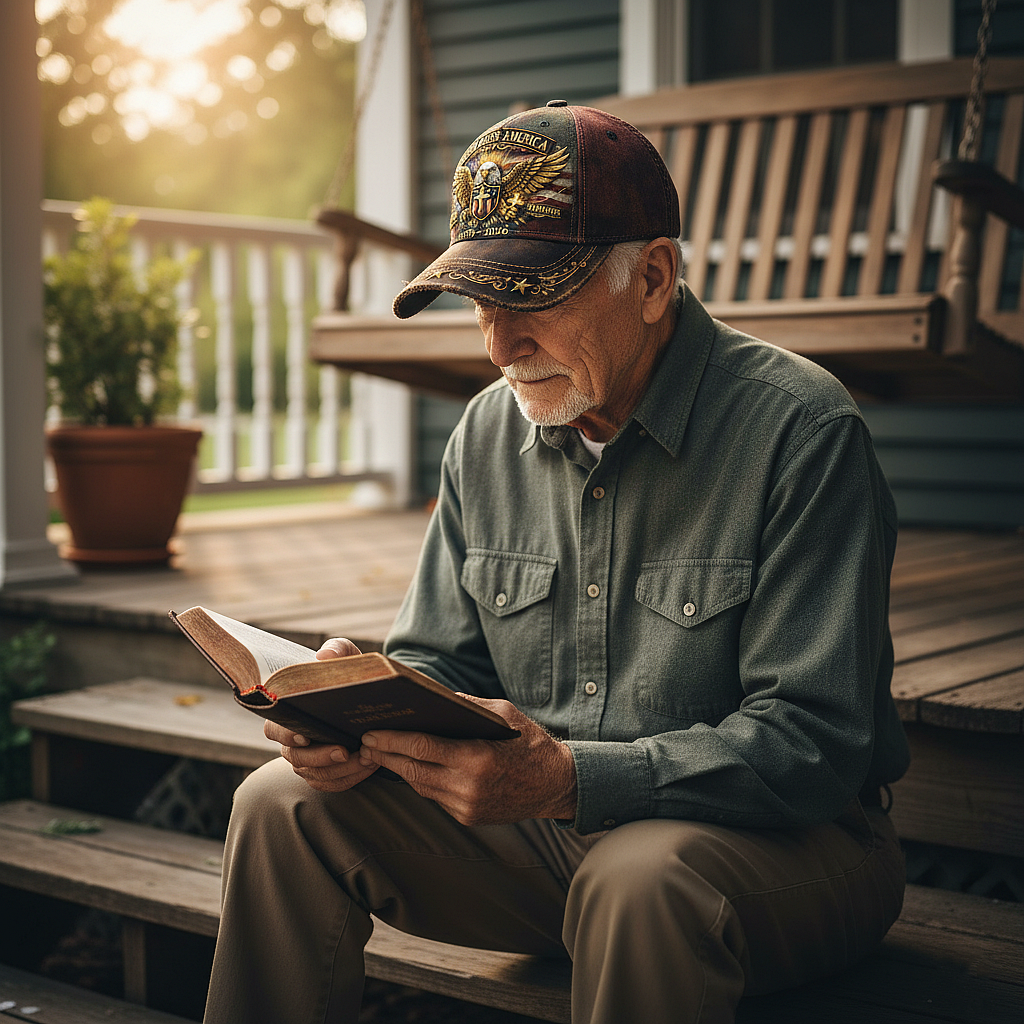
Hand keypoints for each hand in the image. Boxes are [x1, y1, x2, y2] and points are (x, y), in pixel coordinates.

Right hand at [263, 636, 376, 791]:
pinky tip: (370, 765)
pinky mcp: (326, 772)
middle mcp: (293, 740)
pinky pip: (331, 784)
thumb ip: (336, 651)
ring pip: (315, 775)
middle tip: (343, 751)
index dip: (285, 734)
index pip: (274, 728)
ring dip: (341, 770)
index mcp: (289, 712)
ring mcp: (308, 759)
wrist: (367, 694)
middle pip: (295, 758)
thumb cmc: (348, 674)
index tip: (304, 736)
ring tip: (367, 757)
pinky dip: (350, 778)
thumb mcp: (346, 656)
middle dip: (319, 757)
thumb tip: (323, 657)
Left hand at [357, 696, 577, 826]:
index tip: (371, 733)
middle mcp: (468, 787)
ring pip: (420, 785)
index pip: (422, 749)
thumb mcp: (504, 714)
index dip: (392, 741)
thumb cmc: (531, 743)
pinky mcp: (467, 817)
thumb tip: (432, 696)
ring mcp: (466, 806)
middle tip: (364, 743)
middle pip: (412, 770)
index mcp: (477, 759)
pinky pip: (434, 796)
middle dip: (385, 756)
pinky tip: (408, 767)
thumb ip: (468, 705)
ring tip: (379, 753)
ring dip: (398, 769)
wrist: (556, 786)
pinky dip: (420, 780)